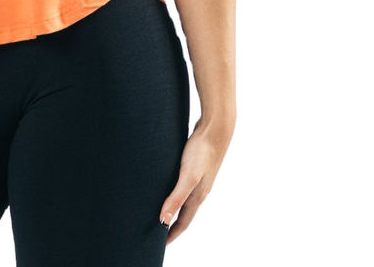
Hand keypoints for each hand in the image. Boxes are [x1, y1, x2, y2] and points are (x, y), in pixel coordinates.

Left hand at [158, 117, 233, 243]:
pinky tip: (168, 184)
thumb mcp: (188, 176)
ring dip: (174, 207)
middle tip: (158, 232)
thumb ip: (176, 197)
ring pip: (184, 198)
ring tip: (162, 211)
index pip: (183, 221)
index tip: (161, 244)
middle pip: (184, 213)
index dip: (172, 233)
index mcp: (197, 196)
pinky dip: (175, 191)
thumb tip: (163, 219)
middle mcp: (199, 190)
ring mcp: (198, 178)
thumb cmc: (202, 151)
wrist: (215, 128)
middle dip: (172, 224)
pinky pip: (183, 184)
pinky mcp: (195, 166)